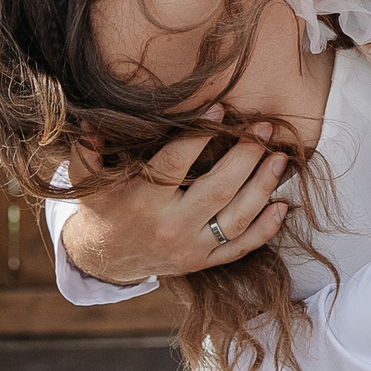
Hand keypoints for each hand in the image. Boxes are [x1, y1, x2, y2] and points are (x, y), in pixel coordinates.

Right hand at [56, 112, 291, 283]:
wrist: (105, 261)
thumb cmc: (102, 211)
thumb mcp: (88, 182)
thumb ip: (88, 150)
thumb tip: (92, 119)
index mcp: (144, 202)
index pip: (177, 163)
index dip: (200, 134)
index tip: (221, 109)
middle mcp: (171, 227)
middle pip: (218, 189)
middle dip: (246, 156)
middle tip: (264, 129)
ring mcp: (191, 248)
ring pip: (237, 218)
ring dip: (264, 187)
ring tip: (281, 159)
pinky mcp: (204, 262)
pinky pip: (240, 248)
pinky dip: (265, 229)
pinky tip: (283, 206)